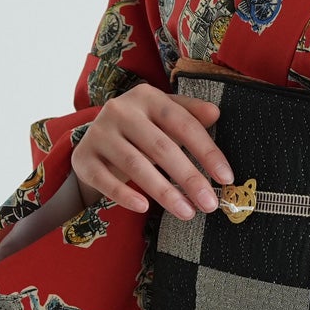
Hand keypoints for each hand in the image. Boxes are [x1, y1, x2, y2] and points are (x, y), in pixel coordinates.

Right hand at [70, 85, 233, 219]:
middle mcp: (121, 110)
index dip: (207, 151)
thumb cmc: (142, 130)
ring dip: (164, 192)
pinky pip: (104, 179)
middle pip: (161, 147)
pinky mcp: (83, 157)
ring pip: (135, 165)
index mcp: (147, 97)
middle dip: (189, 178)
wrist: (96, 140)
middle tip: (210, 204)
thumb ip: (190, 115)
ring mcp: (99, 133)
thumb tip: (215, 113)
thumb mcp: (165, 117)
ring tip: (187, 213)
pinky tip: (144, 208)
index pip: (183, 124)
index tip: (226, 177)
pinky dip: (124, 195)